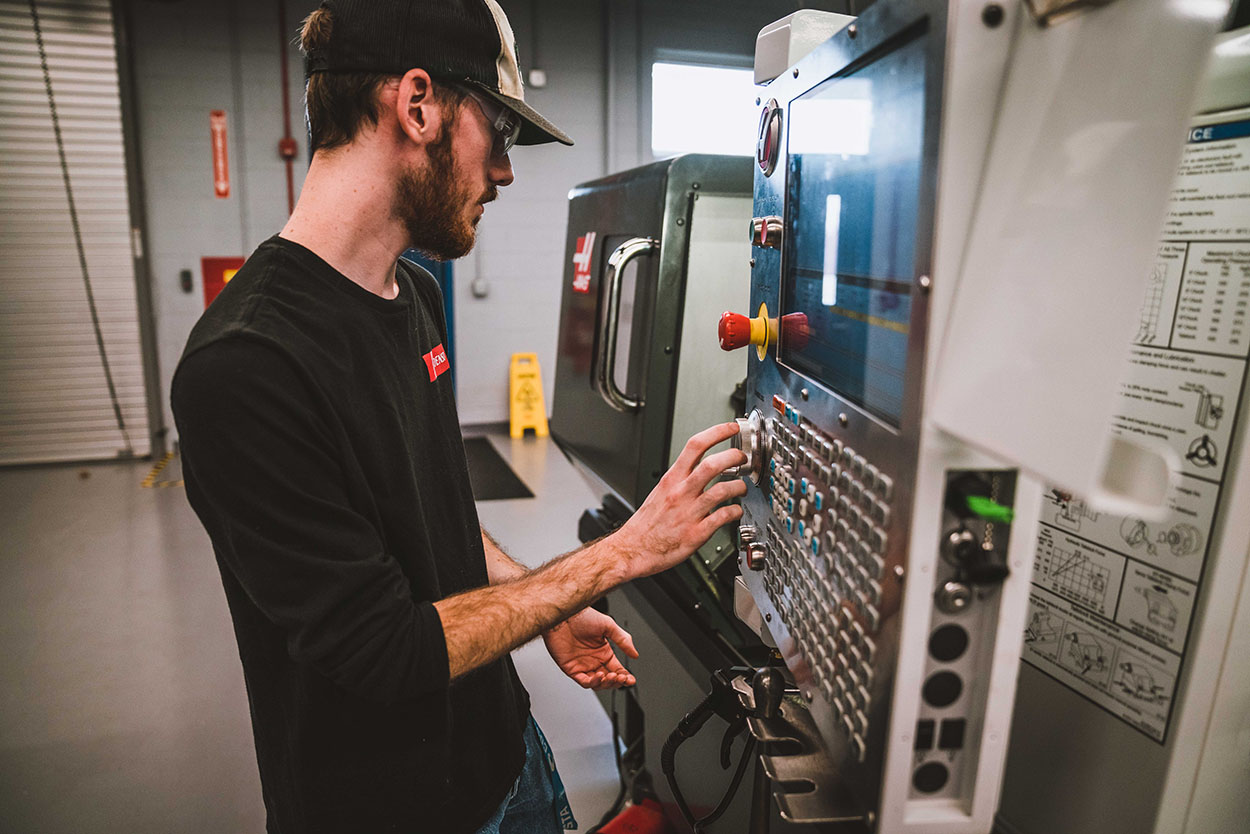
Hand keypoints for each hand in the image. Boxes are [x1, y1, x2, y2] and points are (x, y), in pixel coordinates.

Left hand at [543, 608, 638, 689]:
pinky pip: (584, 681)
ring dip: (606, 683)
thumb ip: (623, 640)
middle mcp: (594, 660)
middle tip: (622, 678)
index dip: (625, 676)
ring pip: (597, 684)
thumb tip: (635, 654)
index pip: (617, 669)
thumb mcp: (608, 625)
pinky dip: (593, 682)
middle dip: (617, 681)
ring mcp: (583, 665)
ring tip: (611, 676)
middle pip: (609, 680)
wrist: (564, 616)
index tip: (630, 679)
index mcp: (604, 652)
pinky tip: (600, 676)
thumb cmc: (582, 617)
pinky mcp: (571, 669)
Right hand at [612, 422, 746, 579]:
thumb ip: (680, 478)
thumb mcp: (660, 491)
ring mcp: (689, 513)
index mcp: (671, 479)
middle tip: (743, 458)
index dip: (717, 432)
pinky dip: (735, 512)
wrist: (632, 549)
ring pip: (721, 491)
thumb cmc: (646, 523)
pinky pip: (722, 518)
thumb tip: (699, 467)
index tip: (731, 428)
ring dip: (738, 486)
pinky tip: (736, 511)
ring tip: (742, 487)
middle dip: (733, 457)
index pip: (695, 445)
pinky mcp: (695, 534)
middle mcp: (680, 493)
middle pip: (712, 465)